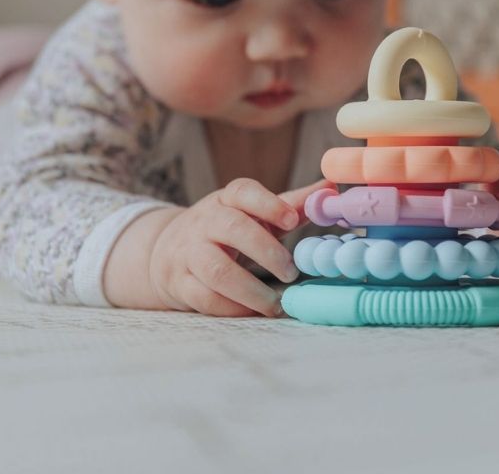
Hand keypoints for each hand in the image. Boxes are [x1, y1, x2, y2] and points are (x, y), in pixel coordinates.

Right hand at [149, 177, 324, 317]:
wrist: (165, 250)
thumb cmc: (226, 229)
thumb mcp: (253, 213)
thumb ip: (292, 204)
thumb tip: (333, 188)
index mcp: (226, 200)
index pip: (243, 192)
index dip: (268, 204)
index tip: (293, 221)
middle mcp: (205, 222)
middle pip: (233, 229)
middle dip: (267, 252)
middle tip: (292, 272)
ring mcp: (189, 252)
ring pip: (217, 270)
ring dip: (251, 290)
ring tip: (277, 304)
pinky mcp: (180, 282)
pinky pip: (205, 298)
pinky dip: (233, 308)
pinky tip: (254, 312)